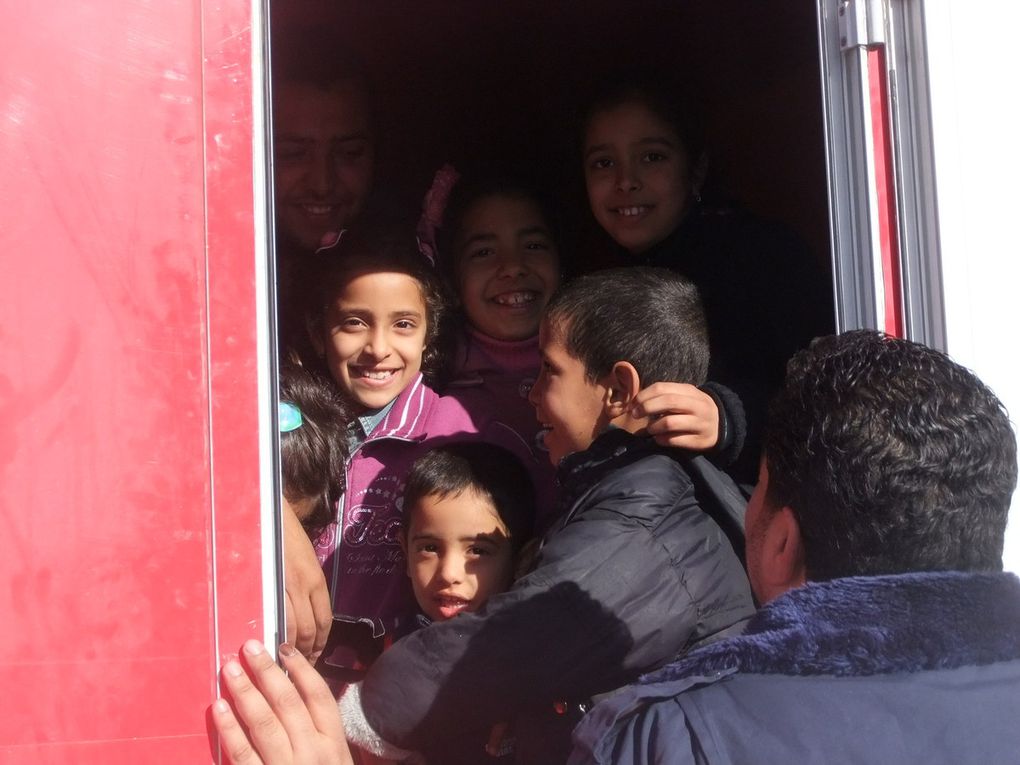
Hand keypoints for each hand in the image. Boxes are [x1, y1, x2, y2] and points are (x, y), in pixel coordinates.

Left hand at [211, 640, 353, 764]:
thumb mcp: (336, 764)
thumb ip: (321, 735)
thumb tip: (297, 696)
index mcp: (334, 745)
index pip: (318, 697)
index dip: (300, 670)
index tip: (283, 649)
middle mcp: (313, 753)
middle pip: (287, 703)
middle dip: (266, 672)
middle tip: (248, 647)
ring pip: (263, 722)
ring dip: (244, 692)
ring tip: (228, 669)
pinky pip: (242, 755)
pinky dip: (229, 729)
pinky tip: (218, 709)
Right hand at [283, 505, 331, 660]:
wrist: (267, 513)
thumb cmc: (284, 537)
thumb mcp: (303, 563)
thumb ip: (304, 587)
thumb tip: (300, 614)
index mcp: (317, 580)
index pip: (324, 621)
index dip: (319, 643)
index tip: (314, 657)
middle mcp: (306, 585)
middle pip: (310, 630)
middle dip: (306, 652)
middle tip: (297, 668)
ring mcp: (288, 586)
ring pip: (293, 628)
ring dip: (290, 650)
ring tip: (283, 664)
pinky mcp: (270, 584)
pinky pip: (275, 617)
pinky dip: (275, 635)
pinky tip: (269, 646)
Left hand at [630, 382, 719, 450]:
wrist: (722, 425)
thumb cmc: (694, 410)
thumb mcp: (684, 397)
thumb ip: (664, 397)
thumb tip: (635, 404)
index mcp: (690, 392)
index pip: (663, 388)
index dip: (644, 395)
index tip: (633, 404)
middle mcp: (697, 406)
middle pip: (668, 401)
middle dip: (646, 407)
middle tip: (635, 415)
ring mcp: (700, 424)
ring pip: (670, 422)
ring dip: (653, 427)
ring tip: (649, 429)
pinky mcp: (700, 441)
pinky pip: (675, 440)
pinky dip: (662, 440)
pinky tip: (658, 439)